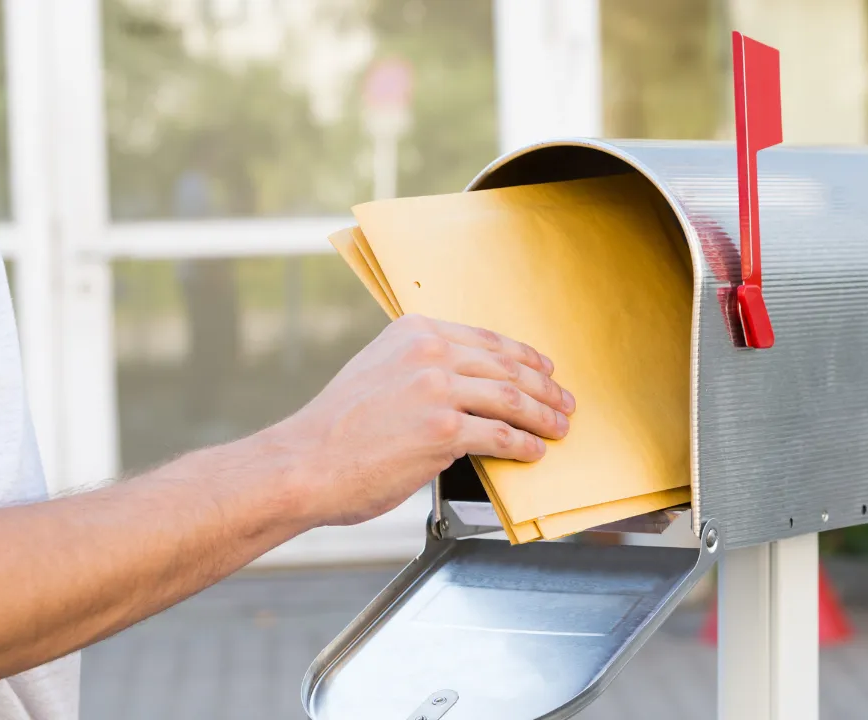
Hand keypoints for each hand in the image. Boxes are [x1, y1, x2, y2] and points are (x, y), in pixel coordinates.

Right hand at [267, 314, 575, 526]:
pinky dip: (523, 445)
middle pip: (506, 366)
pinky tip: (533, 452)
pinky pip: (499, 436)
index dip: (524, 356)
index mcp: (414, 332)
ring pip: (510, 399)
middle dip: (543, 387)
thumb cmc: (335, 429)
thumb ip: (419, 368)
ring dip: (542, 415)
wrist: (304, 464)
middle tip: (564, 402)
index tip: (545, 369)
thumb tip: (463, 386)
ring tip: (558, 427)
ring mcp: (437, 390)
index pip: (486, 340)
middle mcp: (429, 352)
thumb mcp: (376, 371)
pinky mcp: (442, 431)